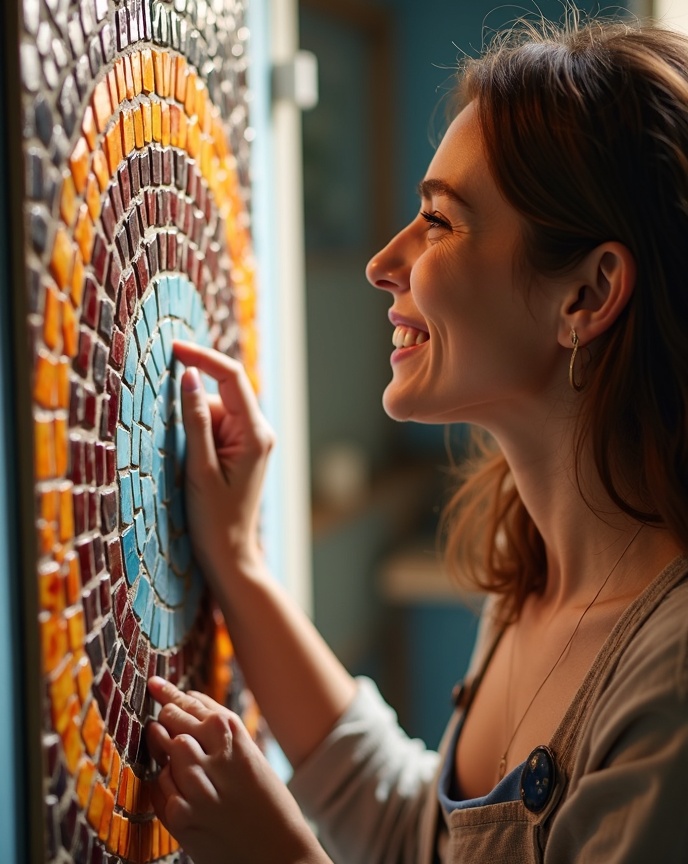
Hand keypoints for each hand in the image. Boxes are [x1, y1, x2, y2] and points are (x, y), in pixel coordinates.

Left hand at [146, 677, 330, 863]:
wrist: (277, 852)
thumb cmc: (267, 802)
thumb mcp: (252, 757)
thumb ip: (223, 735)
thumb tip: (189, 704)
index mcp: (236, 736)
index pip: (195, 704)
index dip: (173, 694)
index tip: (157, 685)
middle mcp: (216, 756)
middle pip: (175, 720)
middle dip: (166, 714)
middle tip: (160, 710)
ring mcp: (197, 787)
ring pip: (167, 750)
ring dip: (162, 744)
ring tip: (159, 737)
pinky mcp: (182, 817)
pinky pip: (160, 787)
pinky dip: (163, 782)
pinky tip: (170, 779)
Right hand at [172, 341, 274, 598]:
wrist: (229, 554)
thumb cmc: (214, 519)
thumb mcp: (199, 468)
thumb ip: (196, 420)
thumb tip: (188, 376)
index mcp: (255, 433)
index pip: (231, 377)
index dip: (202, 357)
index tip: (172, 348)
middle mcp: (259, 431)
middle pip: (221, 395)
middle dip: (192, 409)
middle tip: (177, 445)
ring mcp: (252, 440)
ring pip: (215, 412)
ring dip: (193, 429)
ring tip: (190, 469)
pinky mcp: (243, 449)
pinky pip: (216, 428)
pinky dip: (198, 437)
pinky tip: (194, 467)